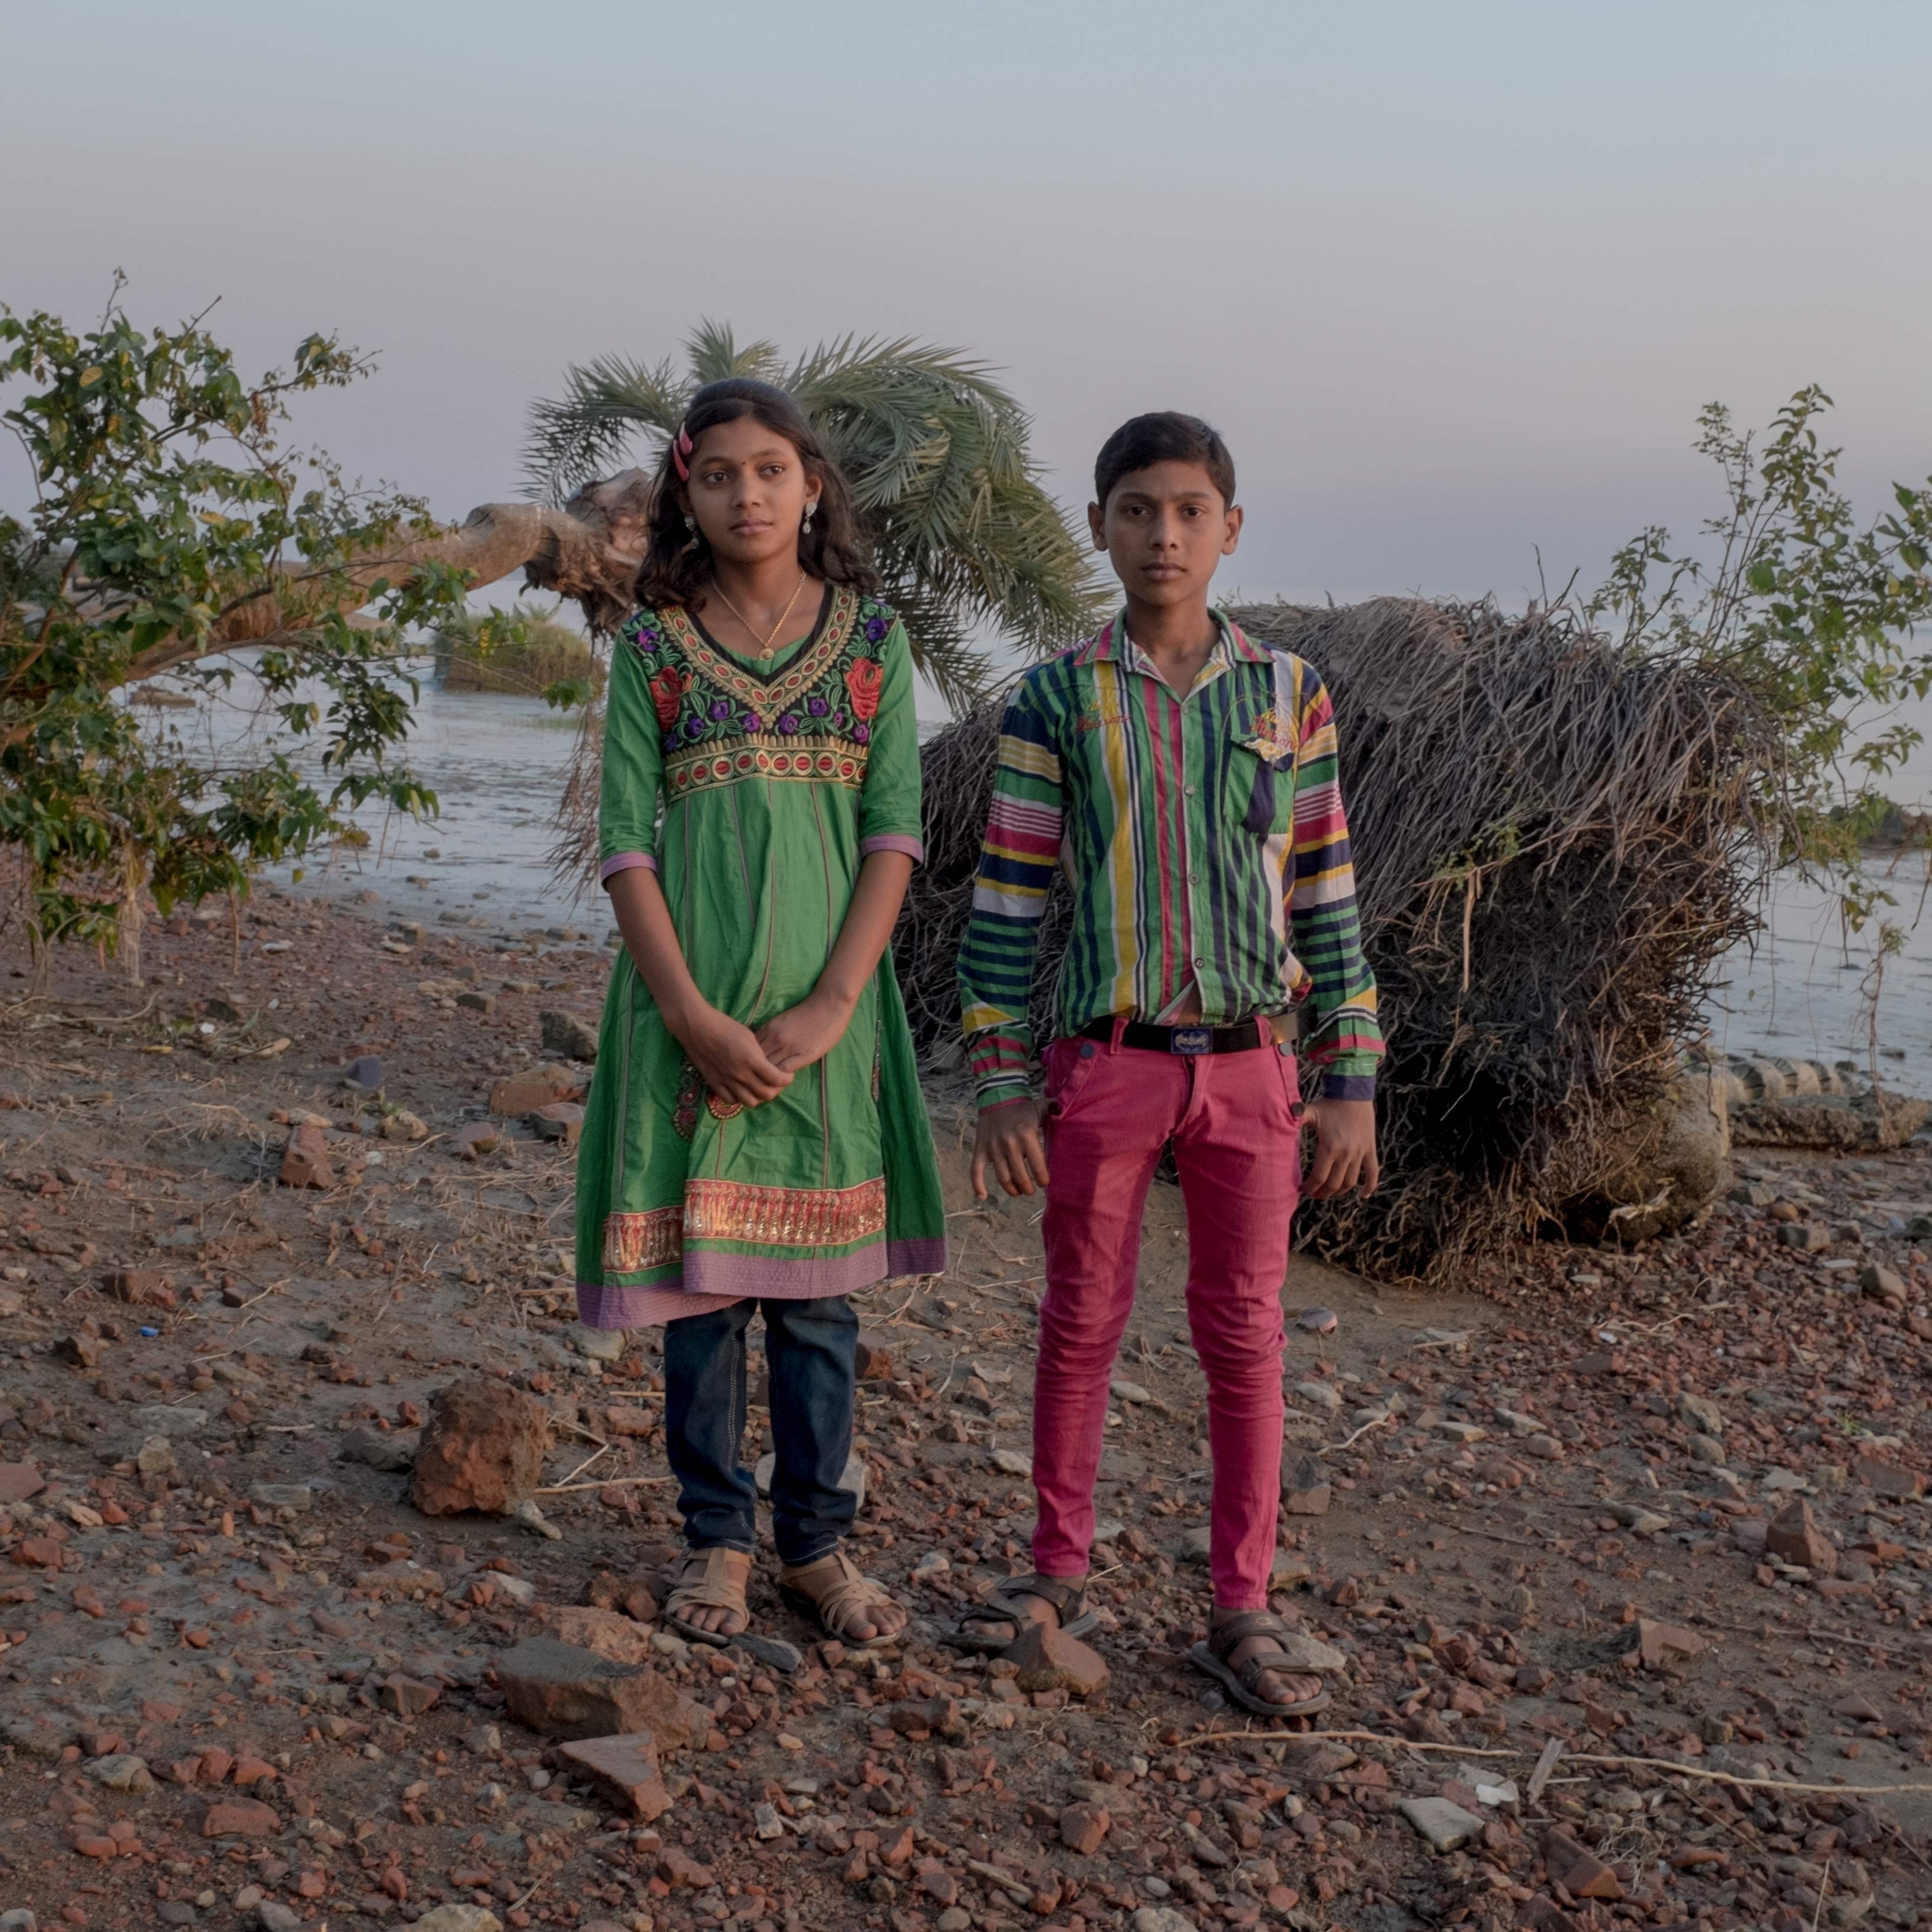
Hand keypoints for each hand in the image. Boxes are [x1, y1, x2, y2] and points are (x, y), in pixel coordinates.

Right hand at [676, 1003, 792, 1108]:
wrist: (697, 1027)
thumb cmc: (725, 1026)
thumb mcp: (749, 1036)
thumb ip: (759, 1055)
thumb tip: (767, 1066)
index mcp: (751, 1060)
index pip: (777, 1079)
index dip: (786, 1079)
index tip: (787, 1075)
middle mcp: (740, 1074)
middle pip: (766, 1095)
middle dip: (775, 1090)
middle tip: (775, 1082)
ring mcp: (726, 1081)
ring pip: (750, 1102)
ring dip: (758, 1096)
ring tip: (758, 1087)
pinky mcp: (714, 1083)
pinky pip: (731, 1100)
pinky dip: (739, 1097)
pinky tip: (741, 1088)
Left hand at [754, 990, 852, 1074]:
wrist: (829, 1003)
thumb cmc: (807, 1011)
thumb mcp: (781, 1020)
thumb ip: (770, 1033)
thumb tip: (760, 1047)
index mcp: (769, 1029)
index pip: (751, 1050)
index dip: (750, 1061)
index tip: (753, 1067)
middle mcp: (776, 1038)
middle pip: (757, 1061)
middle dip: (756, 1071)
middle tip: (758, 1079)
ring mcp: (791, 1047)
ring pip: (770, 1068)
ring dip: (768, 1077)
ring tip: (769, 1084)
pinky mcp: (806, 1054)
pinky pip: (786, 1070)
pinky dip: (782, 1077)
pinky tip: (783, 1080)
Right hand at [971, 1097, 1050, 1198]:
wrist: (996, 1099)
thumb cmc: (1022, 1109)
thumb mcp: (1040, 1107)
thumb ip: (1055, 1108)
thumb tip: (1065, 1110)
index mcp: (1026, 1136)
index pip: (1037, 1167)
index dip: (1042, 1180)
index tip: (1044, 1183)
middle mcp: (1009, 1143)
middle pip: (1019, 1177)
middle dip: (1028, 1188)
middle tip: (1031, 1190)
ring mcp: (993, 1148)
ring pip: (1002, 1178)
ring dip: (1012, 1190)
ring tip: (1018, 1192)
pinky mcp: (980, 1150)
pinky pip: (975, 1171)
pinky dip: (977, 1186)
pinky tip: (982, 1196)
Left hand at [1302, 1097, 1377, 1199]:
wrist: (1354, 1093)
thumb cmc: (1328, 1104)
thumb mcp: (1310, 1112)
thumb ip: (1295, 1119)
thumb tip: (1277, 1121)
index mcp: (1329, 1147)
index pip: (1319, 1177)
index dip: (1310, 1187)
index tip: (1303, 1189)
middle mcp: (1346, 1153)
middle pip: (1334, 1184)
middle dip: (1322, 1193)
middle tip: (1314, 1195)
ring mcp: (1360, 1153)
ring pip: (1350, 1182)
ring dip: (1340, 1192)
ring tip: (1330, 1193)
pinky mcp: (1370, 1150)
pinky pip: (1373, 1173)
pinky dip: (1369, 1186)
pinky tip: (1363, 1196)